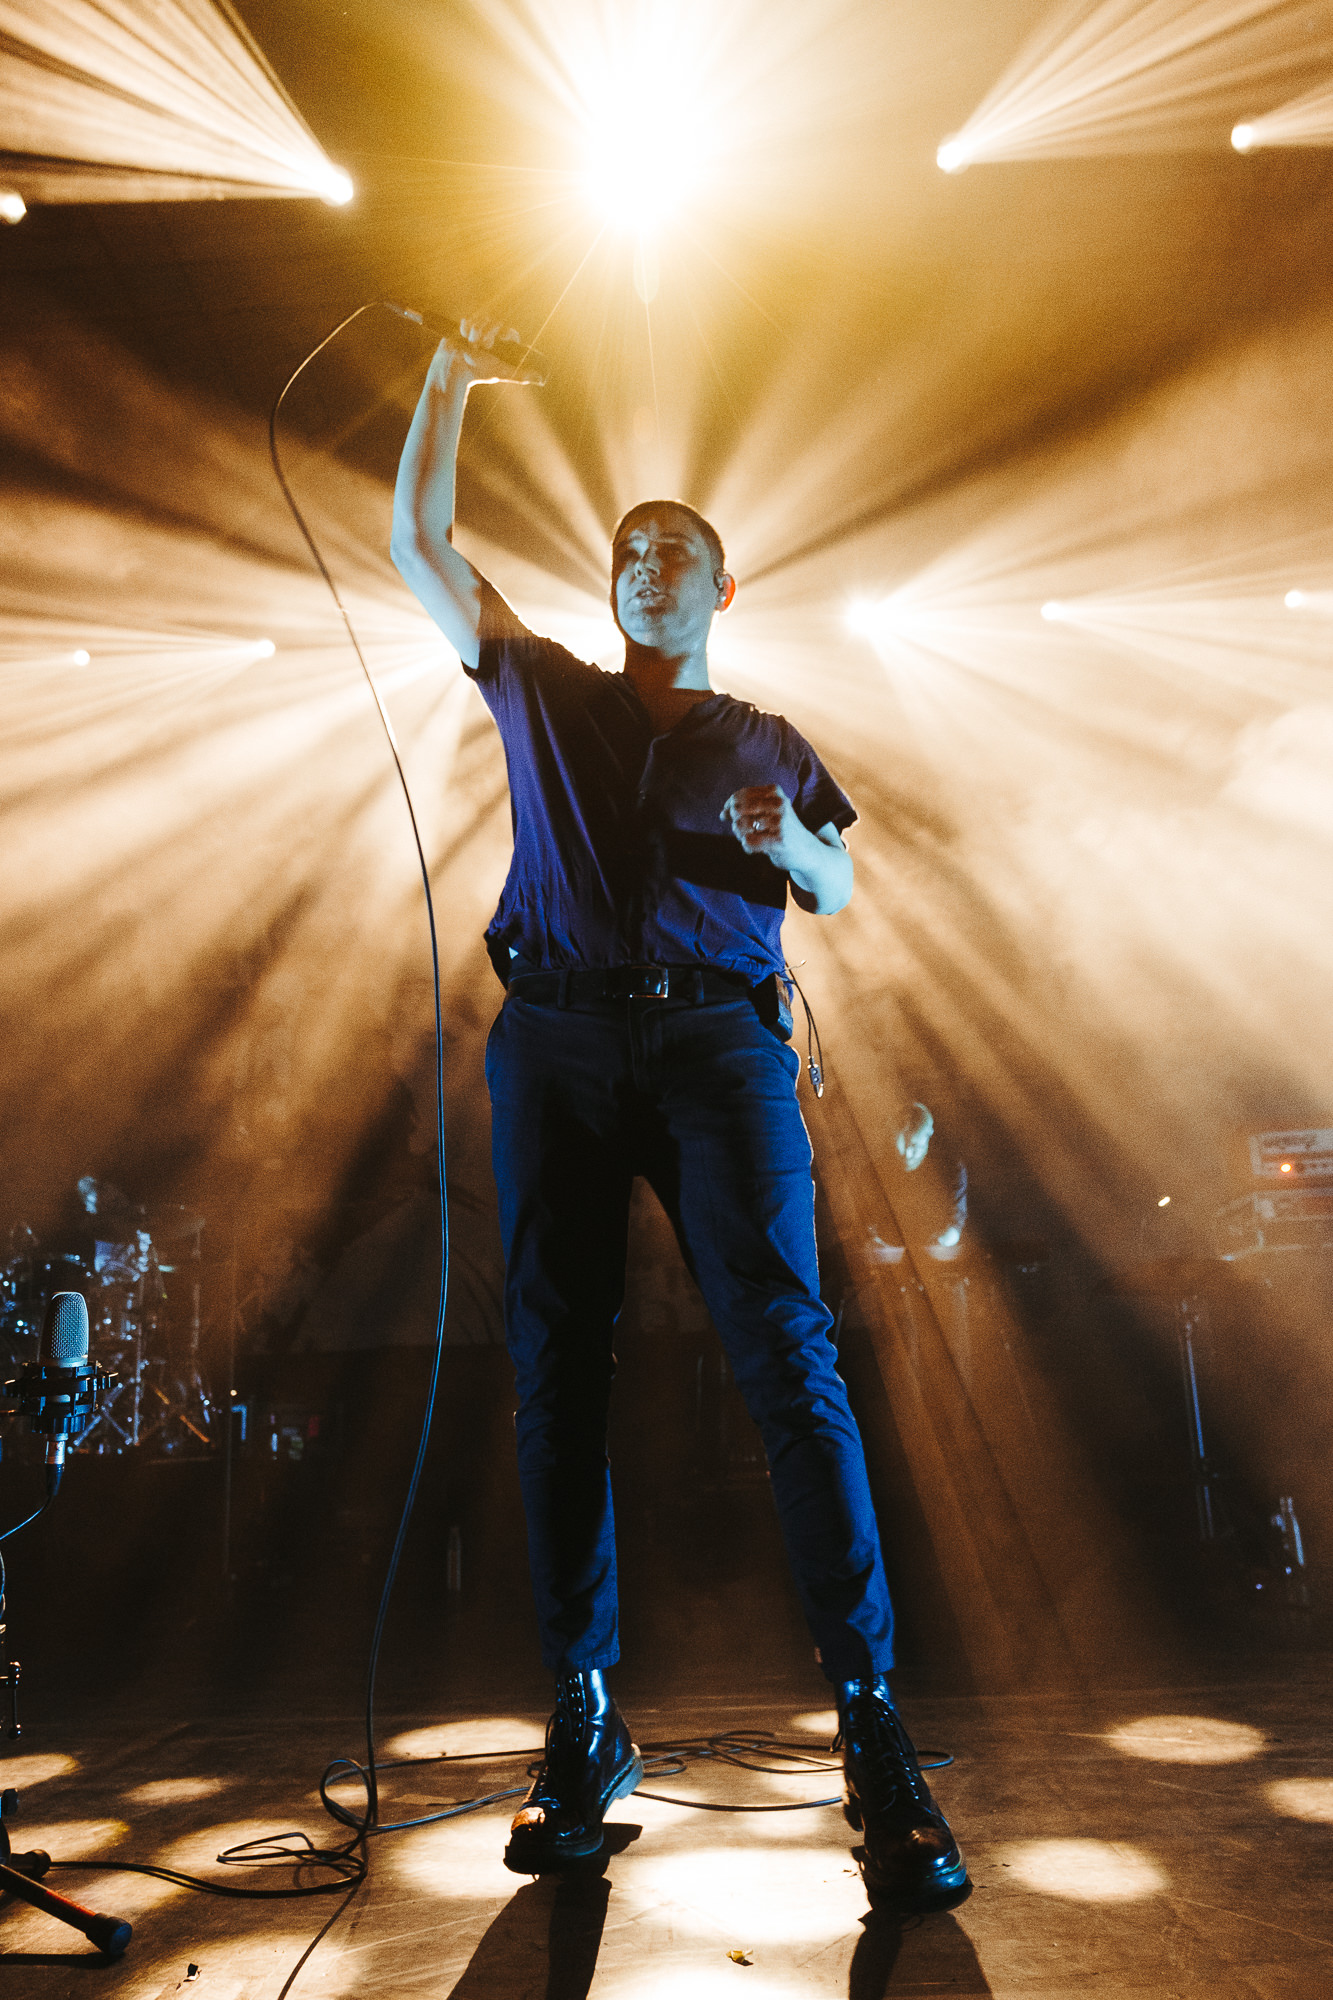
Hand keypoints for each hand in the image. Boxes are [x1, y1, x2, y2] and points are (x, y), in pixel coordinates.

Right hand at [427, 318, 543, 389]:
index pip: (508, 331)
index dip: (504, 333)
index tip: (498, 340)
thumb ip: (520, 375)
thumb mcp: (502, 373)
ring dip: (475, 334)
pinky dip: (465, 329)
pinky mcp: (464, 327)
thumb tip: (541, 379)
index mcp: (502, 342)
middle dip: (487, 334)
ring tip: (472, 346)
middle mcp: (491, 333)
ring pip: (480, 321)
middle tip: (482, 347)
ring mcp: (477, 329)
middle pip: (493, 322)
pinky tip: (463, 338)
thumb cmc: (479, 372)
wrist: (456, 371)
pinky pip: (467, 320)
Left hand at [719, 783, 804, 869]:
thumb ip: (743, 809)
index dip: (729, 806)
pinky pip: (748, 842)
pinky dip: (748, 847)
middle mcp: (779, 803)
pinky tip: (757, 849)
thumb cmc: (781, 830)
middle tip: (744, 831)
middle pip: (737, 810)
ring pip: (740, 826)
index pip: (740, 795)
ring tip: (752, 838)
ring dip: (741, 835)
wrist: (807, 850)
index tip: (727, 816)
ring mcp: (780, 822)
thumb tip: (722, 814)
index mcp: (775, 792)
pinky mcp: (779, 840)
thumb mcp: (766, 812)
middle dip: (735, 822)